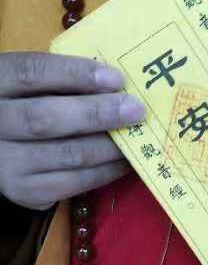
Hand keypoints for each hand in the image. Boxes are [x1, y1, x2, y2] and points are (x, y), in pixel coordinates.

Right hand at [0, 52, 145, 209]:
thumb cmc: (22, 107)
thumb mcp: (29, 85)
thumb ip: (59, 80)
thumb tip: (115, 82)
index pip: (30, 72)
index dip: (75, 74)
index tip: (115, 78)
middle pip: (45, 119)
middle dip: (97, 114)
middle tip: (135, 110)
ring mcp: (7, 164)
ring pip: (65, 154)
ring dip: (109, 146)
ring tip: (138, 135)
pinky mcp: (26, 192)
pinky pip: (73, 183)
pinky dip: (105, 172)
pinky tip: (125, 161)